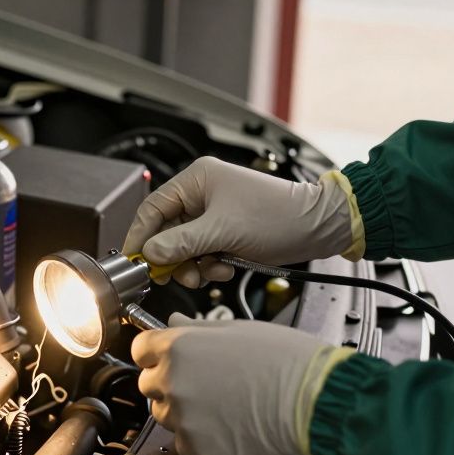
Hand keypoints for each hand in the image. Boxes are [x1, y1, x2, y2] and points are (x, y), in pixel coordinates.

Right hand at [122, 157, 361, 287]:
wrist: (318, 226)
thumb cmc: (279, 215)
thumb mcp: (223, 232)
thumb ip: (181, 244)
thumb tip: (151, 254)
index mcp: (197, 179)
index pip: (153, 207)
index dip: (141, 235)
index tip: (136, 260)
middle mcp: (203, 193)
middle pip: (167, 231)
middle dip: (173, 256)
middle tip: (178, 275)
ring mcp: (215, 213)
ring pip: (184, 245)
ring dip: (194, 264)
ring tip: (211, 271)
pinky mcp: (226, 231)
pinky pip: (203, 252)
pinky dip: (209, 264)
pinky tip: (225, 266)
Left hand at [131, 314, 351, 454]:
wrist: (315, 403)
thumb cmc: (287, 362)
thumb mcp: (239, 329)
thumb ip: (197, 329)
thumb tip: (172, 322)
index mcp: (179, 346)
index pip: (140, 348)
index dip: (156, 352)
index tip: (168, 356)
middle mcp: (173, 381)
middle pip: (149, 383)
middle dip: (170, 381)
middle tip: (206, 382)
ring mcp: (182, 418)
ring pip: (165, 415)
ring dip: (184, 411)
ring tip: (223, 406)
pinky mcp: (196, 450)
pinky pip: (184, 443)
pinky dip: (200, 439)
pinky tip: (228, 427)